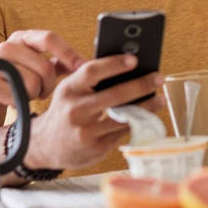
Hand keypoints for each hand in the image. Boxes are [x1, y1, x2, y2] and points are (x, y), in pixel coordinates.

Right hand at [0, 30, 85, 104]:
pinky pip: (18, 96)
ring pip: (32, 84)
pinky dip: (20, 103)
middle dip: (48, 84)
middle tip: (41, 90)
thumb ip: (60, 61)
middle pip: (44, 67)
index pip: (49, 38)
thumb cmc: (15, 81)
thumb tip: (87, 63)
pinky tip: (13, 100)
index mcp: (22, 37)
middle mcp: (7, 46)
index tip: (83, 66)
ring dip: (34, 94)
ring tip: (24, 93)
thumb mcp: (37, 66)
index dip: (68, 53)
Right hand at [24, 54, 164, 170]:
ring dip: (146, 107)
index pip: (92, 72)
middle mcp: (76, 110)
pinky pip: (122, 133)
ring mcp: (86, 131)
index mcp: (69, 89)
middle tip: (158, 78)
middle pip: (114, 95)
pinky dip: (137, 123)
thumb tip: (128, 67)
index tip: (134, 60)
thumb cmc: (66, 111)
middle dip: (140, 86)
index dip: (114, 64)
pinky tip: (148, 116)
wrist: (46, 145)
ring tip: (160, 98)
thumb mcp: (70, 90)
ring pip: (123, 117)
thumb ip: (91, 79)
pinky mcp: (96, 148)